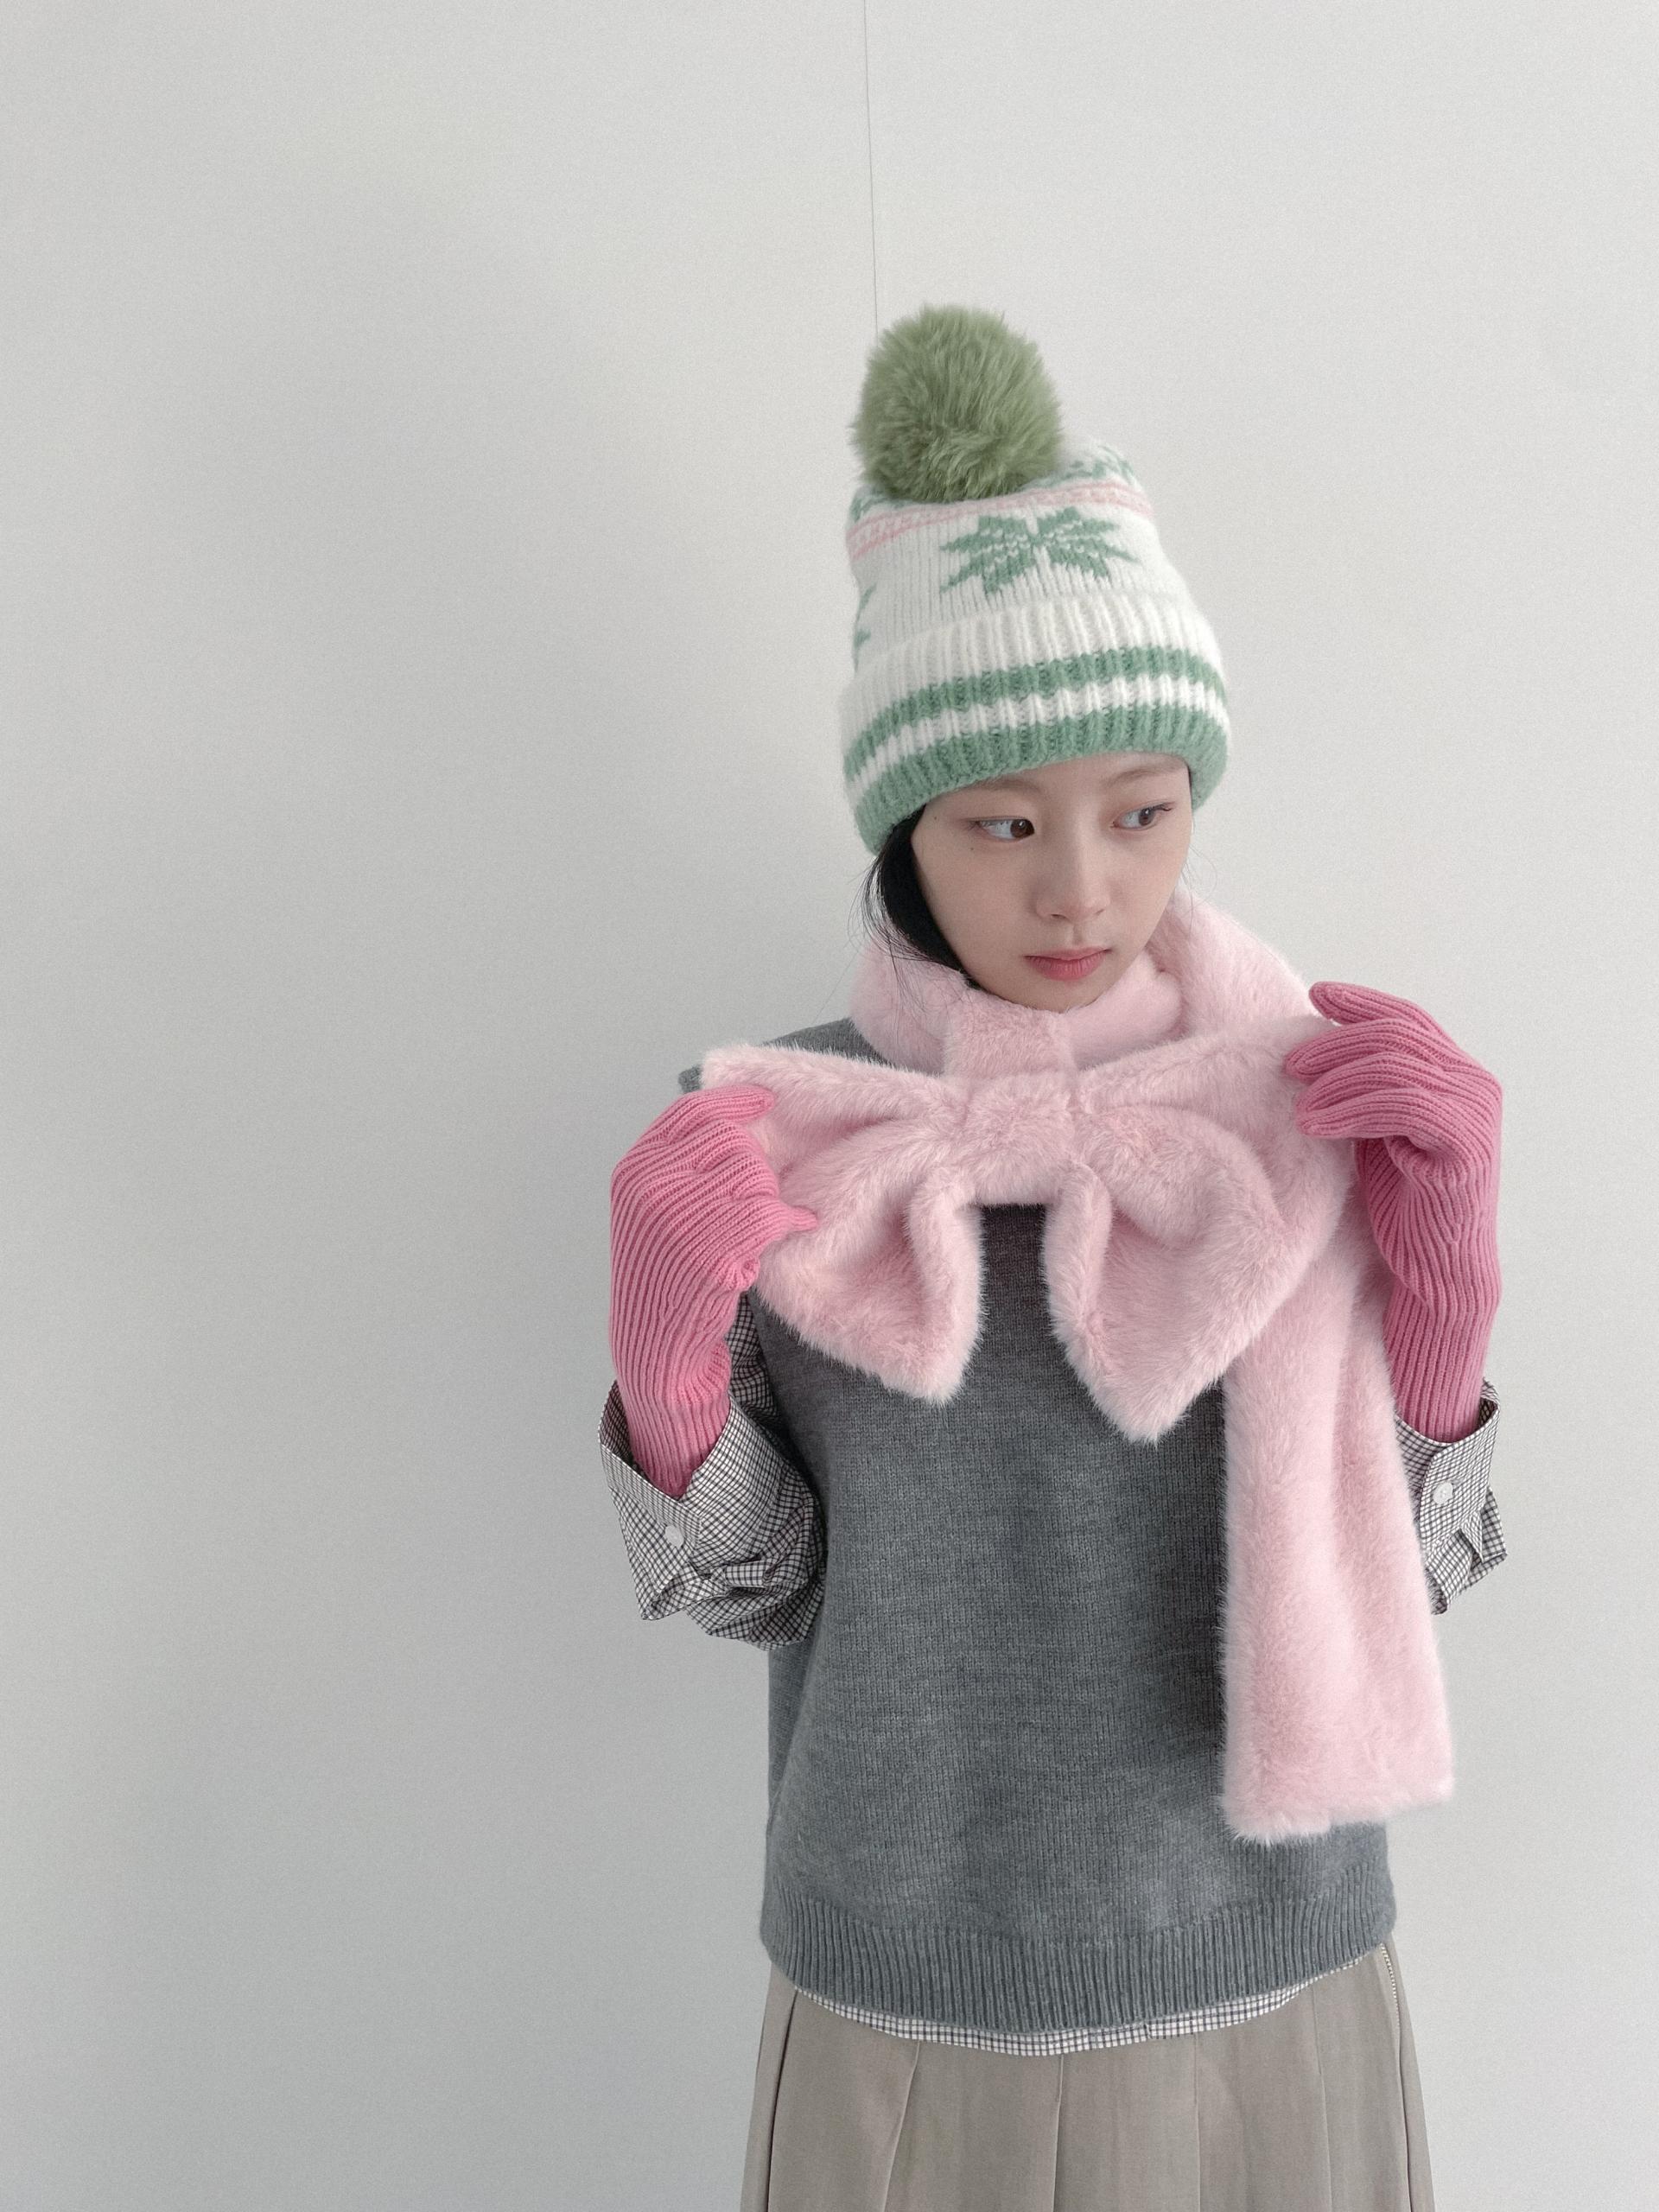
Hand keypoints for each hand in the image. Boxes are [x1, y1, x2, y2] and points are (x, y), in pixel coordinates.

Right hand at [608, 1084, 818, 1494]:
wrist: (653, 1341)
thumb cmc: (663, 1271)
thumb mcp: (652, 1207)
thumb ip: (680, 1165)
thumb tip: (737, 1120)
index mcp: (634, 1171)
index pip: (691, 1113)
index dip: (734, 1100)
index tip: (765, 1102)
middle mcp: (649, 1189)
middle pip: (730, 1141)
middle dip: (757, 1165)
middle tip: (761, 1197)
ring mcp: (676, 1220)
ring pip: (753, 1175)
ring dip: (770, 1198)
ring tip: (763, 1225)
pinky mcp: (708, 1253)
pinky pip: (768, 1213)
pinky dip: (791, 1219)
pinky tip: (796, 1227)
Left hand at [1282, 981, 1500, 1439]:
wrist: (1435, 1274)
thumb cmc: (1401, 1206)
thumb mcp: (1375, 1132)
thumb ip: (1364, 1090)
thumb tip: (1312, 1048)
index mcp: (1456, 1076)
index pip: (1408, 1019)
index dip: (1361, 1003)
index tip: (1316, 995)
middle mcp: (1475, 1086)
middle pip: (1396, 1037)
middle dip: (1336, 1045)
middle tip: (1289, 1066)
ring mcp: (1476, 1114)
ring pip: (1397, 1066)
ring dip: (1337, 1081)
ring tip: (1298, 1108)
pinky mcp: (1466, 1147)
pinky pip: (1404, 1104)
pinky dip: (1353, 1108)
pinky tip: (1317, 1126)